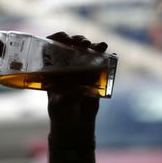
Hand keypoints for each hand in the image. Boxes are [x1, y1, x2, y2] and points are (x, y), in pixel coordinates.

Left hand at [46, 32, 107, 147]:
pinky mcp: (94, 75)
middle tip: (83, 44)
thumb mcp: (58, 106)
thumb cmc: (61, 113)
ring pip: (87, 50)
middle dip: (78, 40)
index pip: (51, 45)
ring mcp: (81, 68)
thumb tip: (78, 89)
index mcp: (52, 68)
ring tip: (100, 46)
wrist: (76, 124)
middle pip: (71, 44)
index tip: (65, 39)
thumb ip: (66, 98)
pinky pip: (100, 62)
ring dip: (93, 45)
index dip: (57, 38)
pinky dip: (106, 55)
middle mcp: (66, 65)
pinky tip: (110, 53)